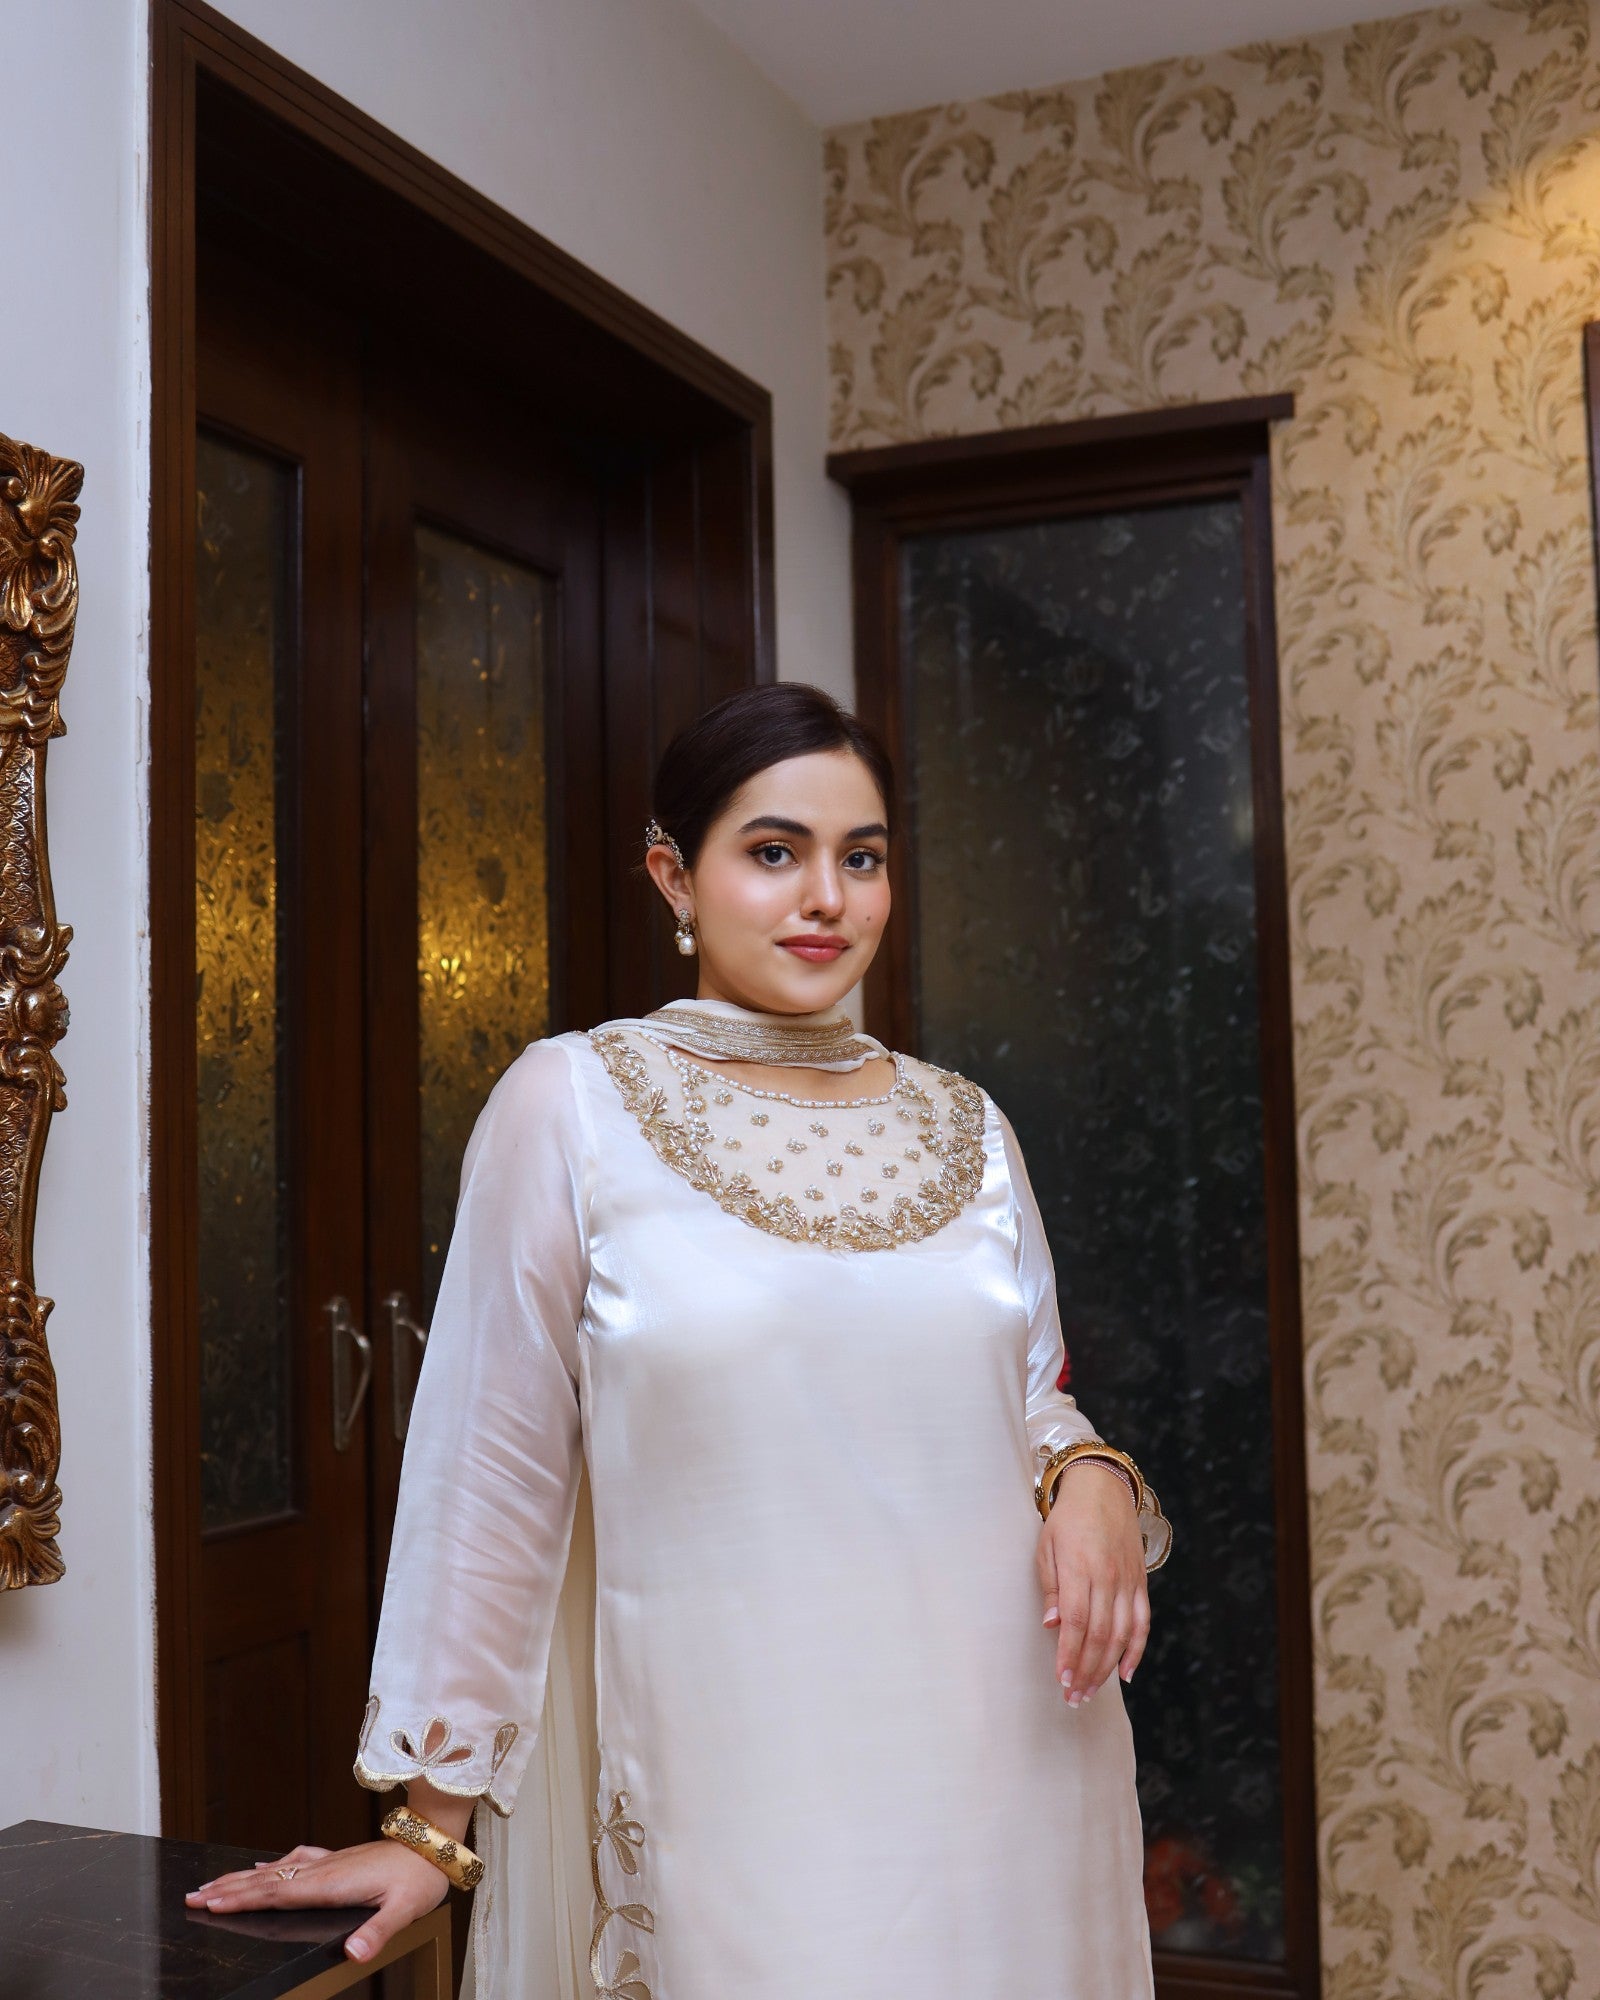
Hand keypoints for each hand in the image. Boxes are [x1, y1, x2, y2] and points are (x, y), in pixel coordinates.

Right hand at [185, 1837, 447, 1963]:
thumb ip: (377, 1932)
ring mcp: (329, 1862)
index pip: (279, 1894)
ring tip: (213, 1882)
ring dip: (243, 1877)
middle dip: (229, 1888)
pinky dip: (272, 1865)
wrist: (434, 1845)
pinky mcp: (338, 1859)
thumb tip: (353, 1953)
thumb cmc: (420, 1878)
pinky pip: (295, 1860)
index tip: (211, 1901)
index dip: (244, 1898)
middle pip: (267, 1880)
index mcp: (332, 1884)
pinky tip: (263, 1865)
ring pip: (277, 1869)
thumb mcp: (404, 1910)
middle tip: (193, 1895)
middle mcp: (325, 1869)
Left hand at [1036, 1462, 1149, 1705]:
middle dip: (1085, 1671)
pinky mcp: (1140, 1583)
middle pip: (1100, 1635)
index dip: (1069, 1654)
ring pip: (1121, 1635)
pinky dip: (1136, 1650)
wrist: (1103, 1489)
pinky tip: (1125, 1674)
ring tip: (1091, 1691)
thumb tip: (1052, 1625)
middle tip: (1073, 1698)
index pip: (1077, 1621)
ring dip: (1106, 1668)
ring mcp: (1127, 1582)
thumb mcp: (1047, 1546)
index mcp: (1080, 1568)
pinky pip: (1142, 1623)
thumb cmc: (1067, 1520)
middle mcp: (1107, 1577)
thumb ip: (1051, 1587)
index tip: (1061, 1680)